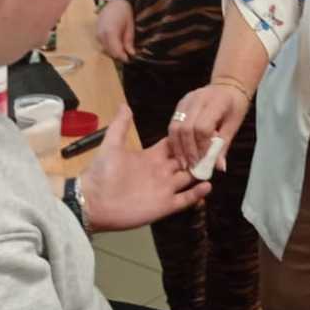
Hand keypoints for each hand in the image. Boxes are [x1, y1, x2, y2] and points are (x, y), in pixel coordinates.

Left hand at [80, 107, 210, 231]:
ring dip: (201, 172)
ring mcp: (164, 189)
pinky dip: (197, 193)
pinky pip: (185, 199)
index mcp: (151, 157)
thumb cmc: (102, 173)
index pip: (174, 145)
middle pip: (186, 161)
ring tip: (215, 164)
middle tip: (214, 147)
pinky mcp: (165, 205)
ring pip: (189, 179)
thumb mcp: (111, 145)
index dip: (186, 138)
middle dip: (199, 154)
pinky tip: (207, 185)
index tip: (200, 128)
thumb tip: (125, 104)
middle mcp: (161, 172)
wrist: (94, 201)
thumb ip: (120, 126)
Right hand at [95, 0, 135, 61]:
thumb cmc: (123, 11)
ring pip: (106, 50)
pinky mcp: (96, 34)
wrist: (111, 0)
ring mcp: (97, 35)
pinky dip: (110, 47)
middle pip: (110, 53)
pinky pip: (103, 45)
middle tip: (129, 54)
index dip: (124, 57)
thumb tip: (131, 54)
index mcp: (111, 33)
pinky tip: (117, 42)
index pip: (116, 52)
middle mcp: (101, 36)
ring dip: (115, 52)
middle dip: (120, 56)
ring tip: (124, 48)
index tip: (131, 59)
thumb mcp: (130, 26)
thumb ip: (129, 41)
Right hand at [169, 84, 250, 172]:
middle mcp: (198, 99)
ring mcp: (186, 100)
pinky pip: (173, 124)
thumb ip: (224, 145)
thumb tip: (219, 167)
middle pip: (185, 128)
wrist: (227, 86)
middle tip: (191, 165)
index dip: (202, 146)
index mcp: (215, 102)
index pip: (202, 127)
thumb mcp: (234, 124)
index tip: (203, 160)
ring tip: (184, 162)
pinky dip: (175, 139)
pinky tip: (180, 151)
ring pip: (175, 126)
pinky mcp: (180, 104)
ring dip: (178, 147)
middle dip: (188, 150)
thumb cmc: (234, 106)